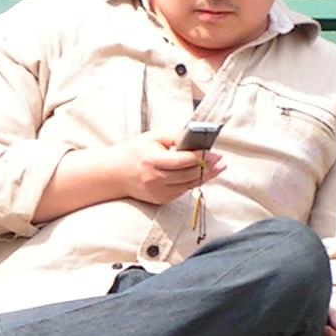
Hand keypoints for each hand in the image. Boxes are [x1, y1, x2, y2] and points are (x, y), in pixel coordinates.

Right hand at [110, 132, 227, 206]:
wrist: (114, 174)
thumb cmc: (135, 151)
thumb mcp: (152, 137)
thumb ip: (174, 136)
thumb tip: (196, 138)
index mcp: (152, 160)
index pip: (182, 161)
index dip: (201, 157)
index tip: (215, 153)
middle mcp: (154, 178)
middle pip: (188, 174)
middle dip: (208, 167)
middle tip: (221, 161)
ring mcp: (157, 191)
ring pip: (188, 185)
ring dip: (205, 176)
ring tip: (217, 168)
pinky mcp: (159, 199)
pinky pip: (182, 191)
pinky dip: (192, 183)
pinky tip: (200, 175)